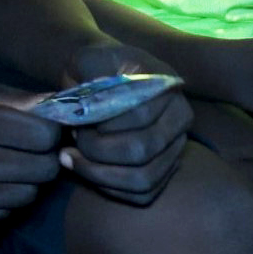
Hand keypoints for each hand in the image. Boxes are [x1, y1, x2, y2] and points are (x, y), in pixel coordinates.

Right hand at [0, 68, 62, 228]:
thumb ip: (4, 95)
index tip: (46, 131)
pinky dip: (2, 202)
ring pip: (20, 196)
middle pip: (36, 169)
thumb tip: (57, 106)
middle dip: (46, 161)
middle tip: (37, 154)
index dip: (52, 133)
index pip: (37, 134)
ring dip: (27, 184)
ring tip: (13, 169)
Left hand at [59, 42, 191, 205]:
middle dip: (96, 150)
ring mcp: (177, 147)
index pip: (138, 116)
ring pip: (143, 179)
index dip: (99, 124)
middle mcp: (180, 117)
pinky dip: (110, 189)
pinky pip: (142, 194)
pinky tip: (87, 172)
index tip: (74, 119)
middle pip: (142, 150)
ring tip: (71, 159)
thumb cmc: (94, 70)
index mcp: (166, 86)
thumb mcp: (86, 59)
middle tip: (72, 140)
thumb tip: (91, 105)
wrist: (107, 78)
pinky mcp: (166, 170)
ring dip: (99, 175)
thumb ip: (87, 71)